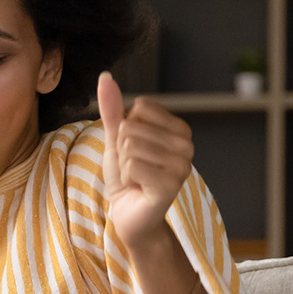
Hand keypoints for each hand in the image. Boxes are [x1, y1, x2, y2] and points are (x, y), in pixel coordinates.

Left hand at [97, 71, 194, 250]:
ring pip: (130, 145)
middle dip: (122, 151)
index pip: (138, 107)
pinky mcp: (171, 184)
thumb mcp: (116, 140)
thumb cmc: (127, 177)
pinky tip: (138, 188)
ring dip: (124, 166)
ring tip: (137, 179)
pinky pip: (132, 165)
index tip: (134, 152)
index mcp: (179, 129)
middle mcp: (187, 144)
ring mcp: (182, 165)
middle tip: (135, 169)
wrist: (130, 216)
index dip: (125, 129)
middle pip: (131, 126)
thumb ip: (112, 110)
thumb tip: (105, 77)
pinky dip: (126, 178)